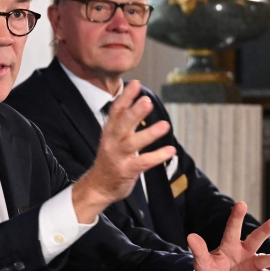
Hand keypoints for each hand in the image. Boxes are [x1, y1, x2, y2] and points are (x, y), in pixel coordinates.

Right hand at [72, 81, 175, 221]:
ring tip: (164, 125)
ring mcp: (118, 156)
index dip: (126, 97)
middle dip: (134, 112)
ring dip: (149, 134)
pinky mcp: (126, 171)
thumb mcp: (113, 137)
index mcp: (109, 131)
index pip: (116, 111)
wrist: (99, 186)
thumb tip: (141, 101)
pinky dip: (157, 156)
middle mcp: (112, 142)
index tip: (135, 84)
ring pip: (133, 143)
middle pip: (122, 124)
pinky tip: (170, 150)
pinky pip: (143, 162)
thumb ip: (126, 122)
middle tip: (147, 101)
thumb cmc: (111, 159)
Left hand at [189, 202, 269, 270]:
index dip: (236, 217)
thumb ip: (199, 250)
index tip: (241, 204)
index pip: (233, 229)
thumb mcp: (202, 262)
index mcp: (230, 245)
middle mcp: (244, 252)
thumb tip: (190, 236)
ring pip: (263, 259)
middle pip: (255, 239)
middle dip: (264, 230)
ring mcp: (252, 265)